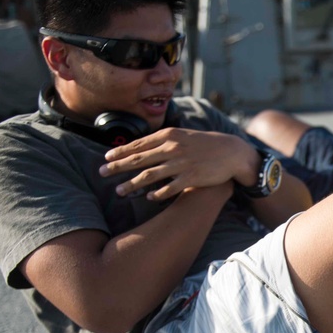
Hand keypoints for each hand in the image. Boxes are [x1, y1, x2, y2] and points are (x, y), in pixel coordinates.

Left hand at [101, 127, 255, 200]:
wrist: (231, 152)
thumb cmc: (205, 144)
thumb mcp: (183, 135)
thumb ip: (163, 141)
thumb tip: (142, 147)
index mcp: (169, 136)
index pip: (138, 144)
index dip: (120, 152)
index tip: (106, 158)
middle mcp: (172, 148)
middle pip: (139, 159)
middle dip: (117, 167)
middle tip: (101, 173)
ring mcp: (181, 163)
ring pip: (150, 175)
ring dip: (132, 184)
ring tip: (119, 191)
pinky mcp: (191, 177)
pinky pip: (170, 188)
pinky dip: (158, 193)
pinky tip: (149, 197)